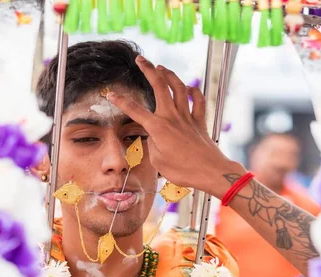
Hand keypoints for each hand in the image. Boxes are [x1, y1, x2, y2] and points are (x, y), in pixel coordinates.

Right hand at [107, 56, 244, 197]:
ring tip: (161, 68)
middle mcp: (172, 117)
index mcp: (158, 128)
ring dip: (169, 75)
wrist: (210, 172)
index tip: (111, 94)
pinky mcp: (199, 121)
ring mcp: (187, 117)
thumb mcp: (158, 162)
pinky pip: (198, 101)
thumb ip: (152, 145)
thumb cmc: (183, 171)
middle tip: (140, 60)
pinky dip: (194, 92)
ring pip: (178, 87)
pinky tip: (189, 88)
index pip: (135, 110)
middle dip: (148, 70)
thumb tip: (154, 137)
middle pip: (159, 86)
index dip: (121, 101)